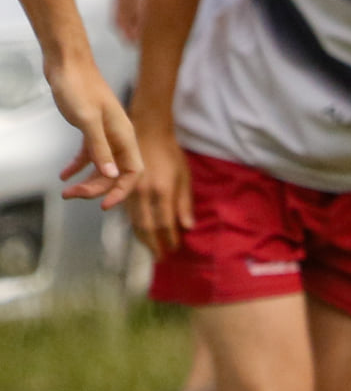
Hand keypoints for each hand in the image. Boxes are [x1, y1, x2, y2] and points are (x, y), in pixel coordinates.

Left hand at [48, 55, 142, 208]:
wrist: (68, 62)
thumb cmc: (79, 87)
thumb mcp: (88, 120)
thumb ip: (100, 148)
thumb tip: (110, 175)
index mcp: (124, 135)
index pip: (132, 172)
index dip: (121, 191)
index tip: (103, 206)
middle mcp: (118, 137)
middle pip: (114, 173)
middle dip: (96, 188)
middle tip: (72, 196)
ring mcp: (105, 133)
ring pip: (102, 166)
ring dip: (86, 180)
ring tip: (66, 190)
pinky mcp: (91, 128)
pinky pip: (89, 154)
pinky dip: (78, 166)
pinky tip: (64, 175)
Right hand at [127, 128, 191, 256]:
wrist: (147, 132)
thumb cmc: (170, 154)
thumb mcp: (183, 176)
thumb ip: (184, 202)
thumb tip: (188, 227)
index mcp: (162, 191)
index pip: (166, 223)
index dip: (169, 239)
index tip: (174, 249)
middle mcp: (144, 194)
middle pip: (147, 227)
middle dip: (154, 244)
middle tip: (161, 257)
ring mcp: (130, 191)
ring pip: (134, 221)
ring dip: (142, 238)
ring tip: (150, 249)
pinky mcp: (122, 188)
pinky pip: (127, 212)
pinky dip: (134, 225)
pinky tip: (140, 232)